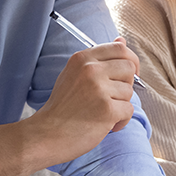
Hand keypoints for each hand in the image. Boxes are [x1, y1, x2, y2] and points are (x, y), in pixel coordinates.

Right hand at [28, 37, 141, 163]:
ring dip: (120, 105)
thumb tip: (122, 41)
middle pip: (129, 67)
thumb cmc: (62, 107)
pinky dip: (120, 121)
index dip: (129, 60)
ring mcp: (99, 89)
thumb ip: (98, 59)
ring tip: (101, 113)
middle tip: (113, 97)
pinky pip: (129, 110)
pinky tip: (104, 124)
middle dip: (126, 84)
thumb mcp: (74, 74)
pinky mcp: (107, 109)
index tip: (126, 73)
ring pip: (129, 92)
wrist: (46, 135)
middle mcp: (91, 70)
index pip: (119, 48)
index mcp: (82, 59)